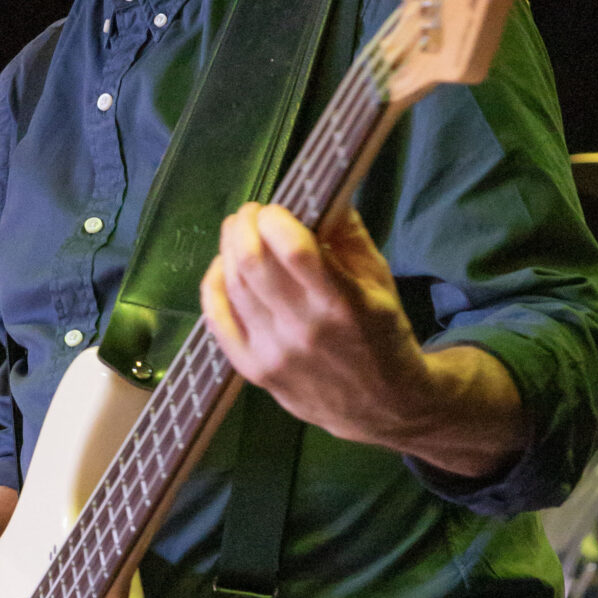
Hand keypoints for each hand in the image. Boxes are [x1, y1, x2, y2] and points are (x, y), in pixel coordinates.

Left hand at [199, 202, 426, 442]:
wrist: (383, 407)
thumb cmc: (382, 333)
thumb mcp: (379, 278)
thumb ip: (347, 232)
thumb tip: (315, 190)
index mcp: (342, 303)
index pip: (292, 249)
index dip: (274, 218)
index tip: (276, 209)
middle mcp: (304, 330)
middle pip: (251, 262)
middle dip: (244, 225)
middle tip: (251, 214)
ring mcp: (274, 354)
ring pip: (231, 286)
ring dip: (229, 249)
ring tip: (239, 235)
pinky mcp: (254, 372)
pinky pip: (217, 320)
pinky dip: (214, 286)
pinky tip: (224, 270)